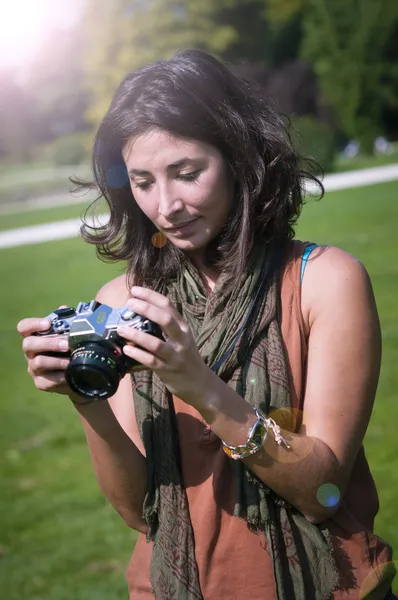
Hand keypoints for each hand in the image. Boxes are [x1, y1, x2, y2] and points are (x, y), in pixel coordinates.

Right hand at [17, 315, 70, 394]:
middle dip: (48, 343)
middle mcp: (30, 352)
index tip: (47, 324)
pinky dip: (61, 376)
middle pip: (29, 344)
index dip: (33, 324)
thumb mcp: (70, 336)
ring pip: (38, 362)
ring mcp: (33, 368)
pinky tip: (71, 374)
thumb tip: (64, 308)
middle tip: (66, 345)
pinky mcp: (40, 383)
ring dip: (57, 361)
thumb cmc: (70, 350)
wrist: (77, 374)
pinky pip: (48, 380)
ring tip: (71, 361)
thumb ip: (67, 322)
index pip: (24, 327)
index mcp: (35, 337)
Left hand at [117, 286, 210, 405]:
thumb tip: (140, 312)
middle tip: (129, 304)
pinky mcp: (168, 371)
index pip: (168, 306)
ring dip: (136, 335)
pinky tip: (126, 349)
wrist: (200, 384)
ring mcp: (175, 356)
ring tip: (121, 329)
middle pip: (165, 319)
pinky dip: (137, 354)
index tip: (135, 290)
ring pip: (155, 343)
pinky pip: (151, 361)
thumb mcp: (181, 338)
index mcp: (183, 328)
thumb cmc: (186, 357)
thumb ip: (166, 327)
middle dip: (146, 309)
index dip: (151, 296)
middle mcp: (181, 339)